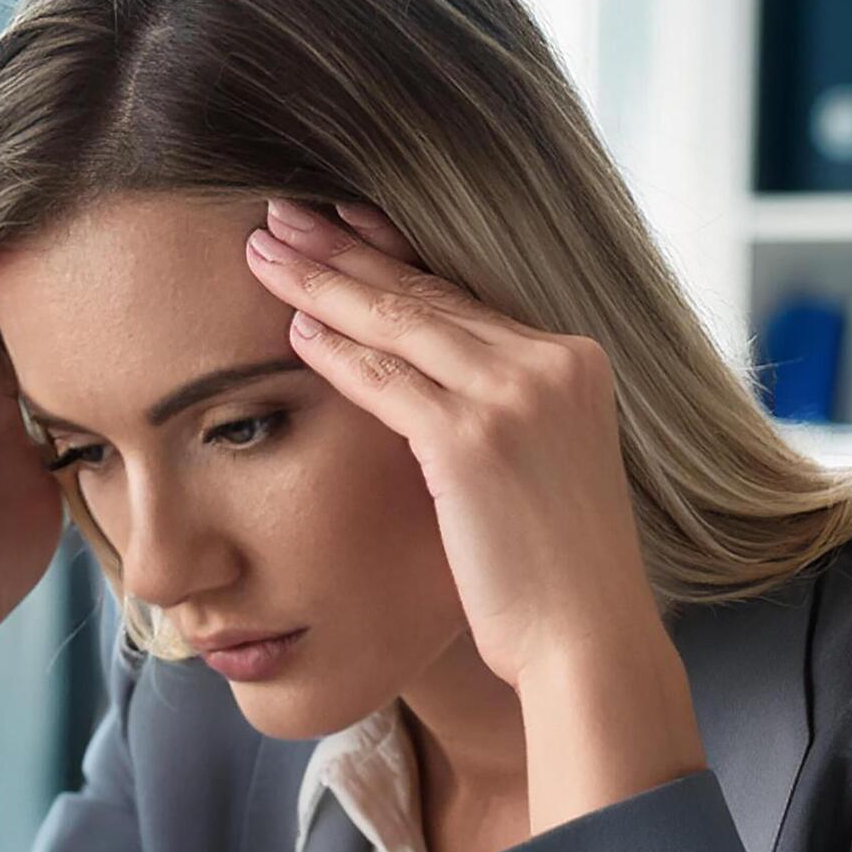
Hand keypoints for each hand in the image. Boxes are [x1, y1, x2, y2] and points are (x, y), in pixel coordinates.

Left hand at [243, 197, 656, 690]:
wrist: (588, 639)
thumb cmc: (556, 576)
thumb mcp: (538, 471)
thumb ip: (499, 420)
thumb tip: (432, 402)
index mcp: (574, 362)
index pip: (463, 297)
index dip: (391, 258)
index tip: (342, 223)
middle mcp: (553, 362)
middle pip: (426, 293)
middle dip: (344, 249)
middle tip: (281, 212)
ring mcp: (517, 396)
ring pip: (399, 322)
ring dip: (322, 282)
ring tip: (263, 249)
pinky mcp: (475, 439)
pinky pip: (386, 381)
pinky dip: (335, 352)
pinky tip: (291, 326)